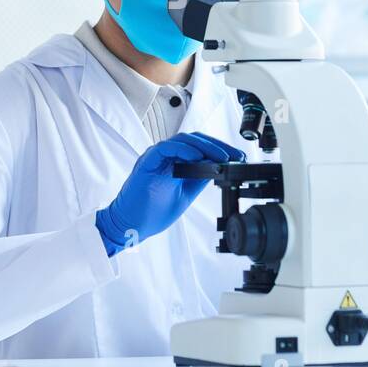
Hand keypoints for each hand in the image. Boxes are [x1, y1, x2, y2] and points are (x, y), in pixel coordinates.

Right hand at [95, 132, 244, 255]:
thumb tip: (219, 166)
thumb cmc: (151, 212)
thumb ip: (199, 178)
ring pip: (182, 141)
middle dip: (216, 146)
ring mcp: (154, 158)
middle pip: (193, 140)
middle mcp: (164, 157)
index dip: (219, 149)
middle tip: (234, 155)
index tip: (237, 157)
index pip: (199, 147)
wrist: (129, 226)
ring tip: (222, 156)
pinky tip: (197, 157)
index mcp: (173, 163)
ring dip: (204, 147)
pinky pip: (165, 148)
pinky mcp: (146, 162)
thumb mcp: (185, 194)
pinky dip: (183, 150)